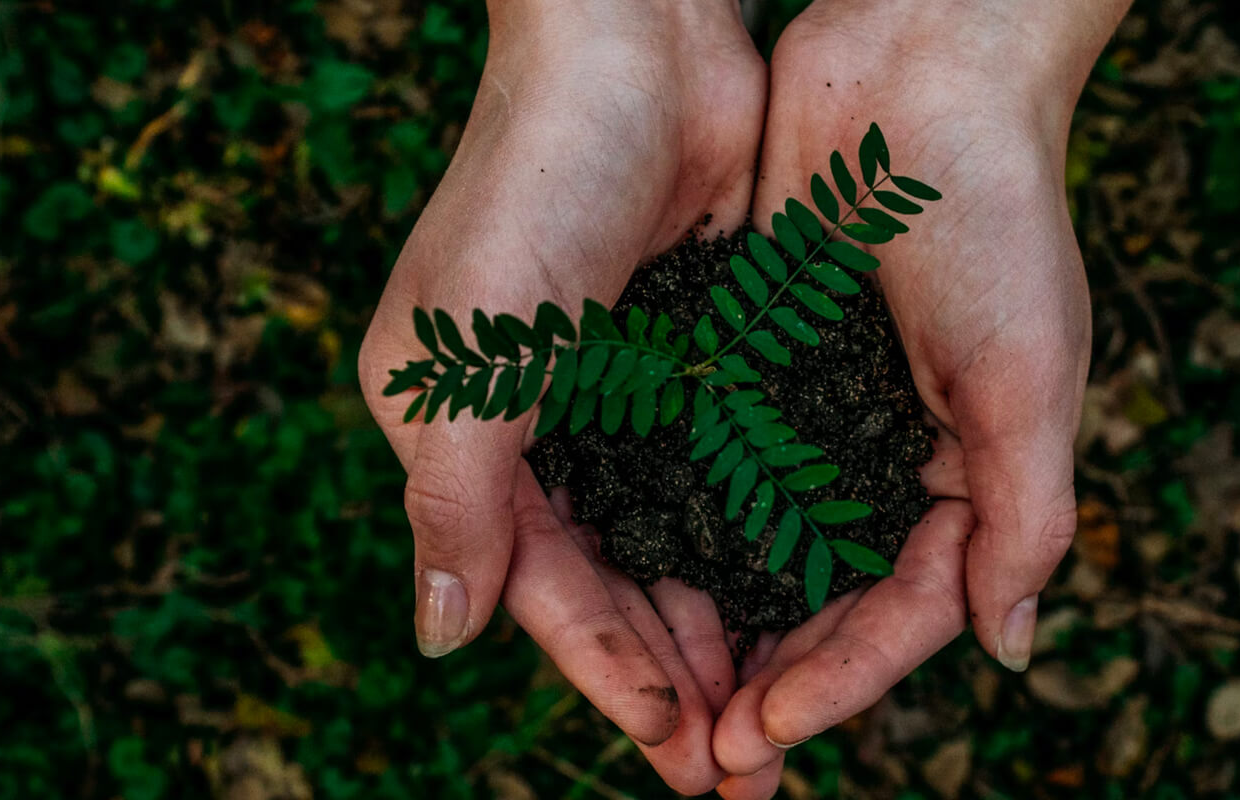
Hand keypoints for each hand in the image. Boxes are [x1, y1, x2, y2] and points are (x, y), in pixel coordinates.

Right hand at [357, 0, 764, 791]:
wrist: (632, 42)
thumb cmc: (532, 187)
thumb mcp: (472, 358)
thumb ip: (456, 503)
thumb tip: (439, 641)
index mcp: (458, 431)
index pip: (536, 583)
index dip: (604, 670)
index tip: (674, 746)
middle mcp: (533, 423)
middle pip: (607, 580)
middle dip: (669, 674)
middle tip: (739, 770)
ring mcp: (615, 390)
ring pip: (670, 540)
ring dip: (717, 624)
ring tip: (776, 714)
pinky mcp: (689, 355)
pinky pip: (721, 472)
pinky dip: (751, 538)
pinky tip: (800, 597)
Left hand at [708, 1, 1128, 793]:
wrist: (920, 67)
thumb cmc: (995, 214)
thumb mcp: (1029, 375)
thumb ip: (1025, 515)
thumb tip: (1009, 652)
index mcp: (966, 471)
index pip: (903, 610)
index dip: (841, 680)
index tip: (765, 734)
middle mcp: (885, 454)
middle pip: (822, 599)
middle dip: (769, 681)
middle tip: (705, 761)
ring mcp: (813, 409)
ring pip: (757, 547)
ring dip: (715, 626)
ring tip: (661, 700)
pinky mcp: (750, 359)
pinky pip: (710, 462)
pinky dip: (678, 524)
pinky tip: (628, 574)